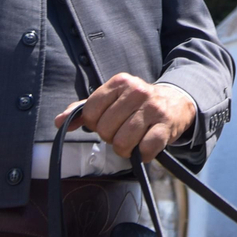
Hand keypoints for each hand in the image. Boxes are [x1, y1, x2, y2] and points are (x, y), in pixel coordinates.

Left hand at [57, 74, 195, 160]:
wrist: (177, 102)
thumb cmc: (138, 104)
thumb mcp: (112, 99)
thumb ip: (85, 110)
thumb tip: (59, 122)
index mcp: (120, 82)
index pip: (91, 112)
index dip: (96, 123)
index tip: (109, 121)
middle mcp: (137, 91)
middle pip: (105, 130)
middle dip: (112, 137)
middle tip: (123, 131)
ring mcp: (153, 108)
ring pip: (123, 142)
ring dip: (126, 149)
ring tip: (134, 140)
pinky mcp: (167, 125)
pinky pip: (145, 150)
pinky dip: (143, 155)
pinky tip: (146, 146)